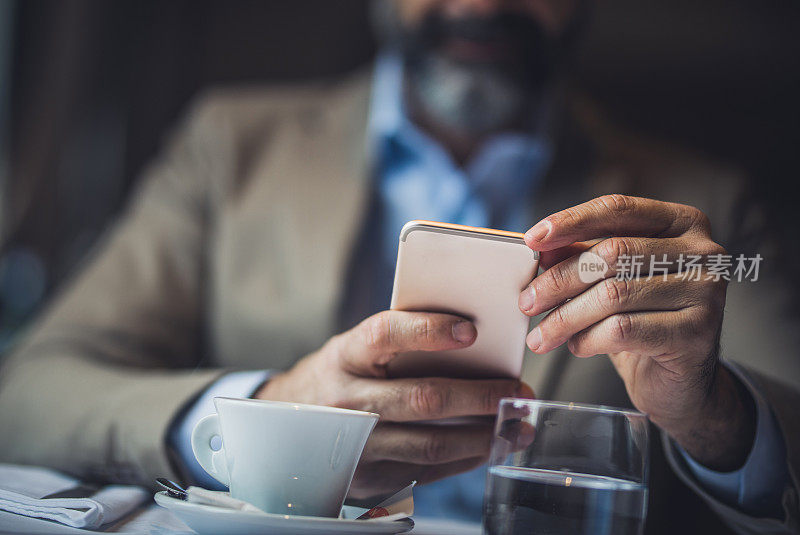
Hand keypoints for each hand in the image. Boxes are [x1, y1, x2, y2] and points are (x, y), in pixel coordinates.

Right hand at [255, 310, 533, 498]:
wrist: (290, 423)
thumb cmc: (342, 375)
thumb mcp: (356, 349)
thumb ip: (400, 343)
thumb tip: (474, 341)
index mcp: (345, 355)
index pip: (386, 334)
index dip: (428, 331)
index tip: (471, 330)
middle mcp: (347, 401)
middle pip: (422, 398)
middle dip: (480, 396)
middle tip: (518, 389)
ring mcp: (356, 444)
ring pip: (431, 444)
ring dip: (483, 435)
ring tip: (517, 423)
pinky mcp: (367, 477)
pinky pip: (427, 470)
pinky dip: (465, 458)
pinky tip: (489, 445)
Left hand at [520, 194, 754, 470]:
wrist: (681, 380)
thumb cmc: (645, 320)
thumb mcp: (612, 279)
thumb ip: (582, 255)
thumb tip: (542, 247)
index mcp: (683, 223)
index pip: (618, 209)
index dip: (571, 221)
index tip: (532, 239)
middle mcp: (704, 252)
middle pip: (612, 254)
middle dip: (559, 279)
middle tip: (527, 301)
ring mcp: (706, 292)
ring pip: (614, 295)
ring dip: (566, 317)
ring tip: (543, 335)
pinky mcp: (697, 333)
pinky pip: (623, 330)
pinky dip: (588, 339)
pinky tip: (577, 346)